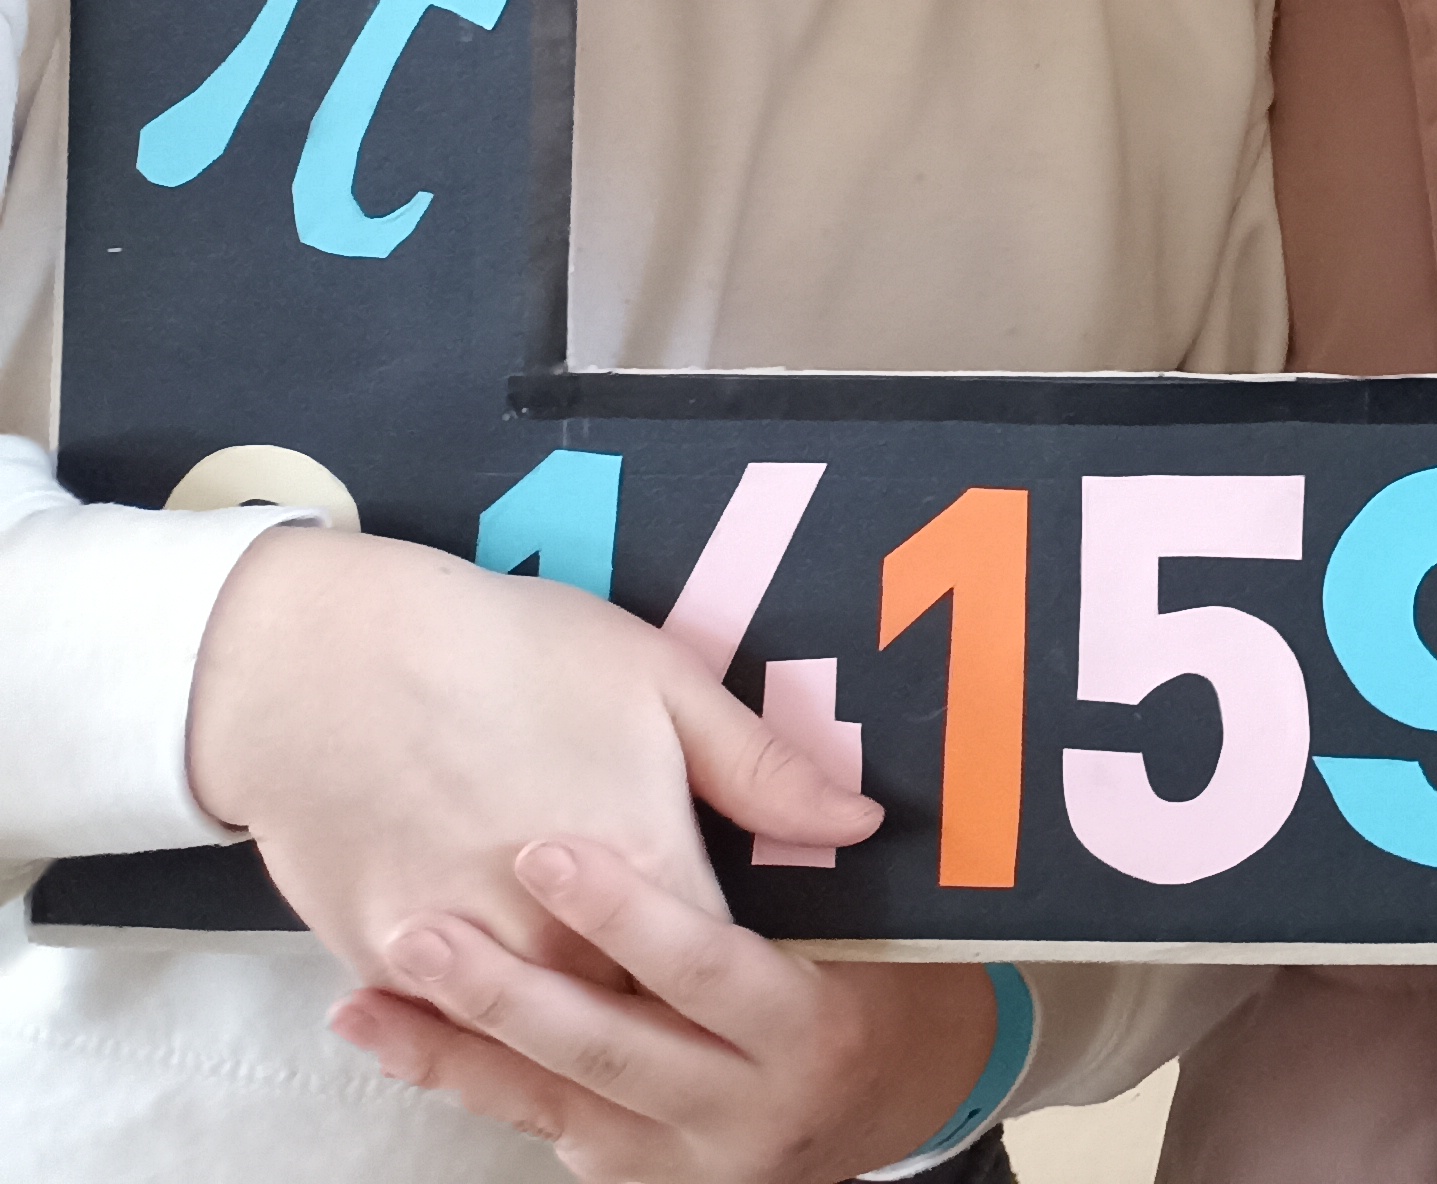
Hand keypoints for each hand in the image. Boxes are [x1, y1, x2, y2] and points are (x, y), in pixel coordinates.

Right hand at [187, 528, 879, 987]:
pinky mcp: (383, 962)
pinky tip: (508, 997)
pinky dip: (480, 1017)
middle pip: (634, 1018)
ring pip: (538, 1036)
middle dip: (670, 1020)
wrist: (324, 660)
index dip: (750, 971)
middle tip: (704, 1014)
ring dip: (574, 1031)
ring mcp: (464, 961)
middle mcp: (555, 937)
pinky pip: (446, 1022)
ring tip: (607, 1007)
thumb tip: (861, 823)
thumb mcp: (659, 680)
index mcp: (644, 868)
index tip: (776, 974)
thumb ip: (761, 770)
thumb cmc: (506, 651)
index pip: (722, 967)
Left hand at [325, 835, 997, 1183]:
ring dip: (454, 1053)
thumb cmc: (889, 977)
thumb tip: (835, 803)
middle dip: (505, 994)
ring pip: (556, 1102)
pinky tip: (401, 1045)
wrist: (906, 1099)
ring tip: (366, 1004)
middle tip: (422, 934)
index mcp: (812, 1026)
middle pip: (608, 1047)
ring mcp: (687, 1158)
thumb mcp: (879, 921)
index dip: (627, 913)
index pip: (706, 968)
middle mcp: (746, 1107)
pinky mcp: (643, 1180)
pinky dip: (470, 1085)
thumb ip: (817, 864)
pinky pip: (546, 1128)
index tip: (548, 850)